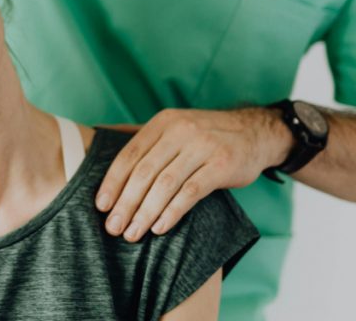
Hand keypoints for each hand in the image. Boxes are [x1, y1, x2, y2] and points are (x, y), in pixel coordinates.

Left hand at [96, 108, 291, 241]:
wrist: (256, 132)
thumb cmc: (207, 135)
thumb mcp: (175, 125)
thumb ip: (143, 135)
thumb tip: (98, 135)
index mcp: (163, 122)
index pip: (129, 155)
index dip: (112, 182)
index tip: (101, 207)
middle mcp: (181, 130)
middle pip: (144, 172)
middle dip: (125, 203)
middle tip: (114, 228)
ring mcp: (203, 146)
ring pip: (165, 184)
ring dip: (145, 212)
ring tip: (133, 233)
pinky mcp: (222, 164)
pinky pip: (191, 192)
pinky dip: (172, 212)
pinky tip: (159, 227)